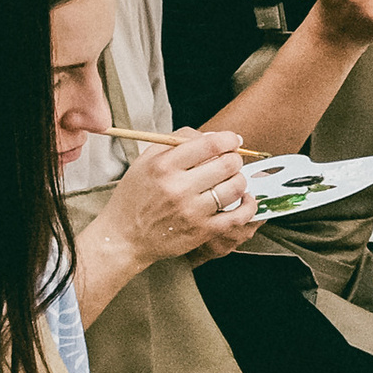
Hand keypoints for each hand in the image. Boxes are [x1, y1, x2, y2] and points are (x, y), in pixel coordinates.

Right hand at [94, 126, 259, 273]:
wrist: (124, 237)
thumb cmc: (136, 196)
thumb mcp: (145, 162)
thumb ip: (176, 142)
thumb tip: (212, 135)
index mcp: (163, 166)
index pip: (210, 144)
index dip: (228, 139)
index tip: (232, 141)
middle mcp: (178, 188)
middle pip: (228, 164)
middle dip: (235, 159)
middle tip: (231, 161)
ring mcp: (193, 211)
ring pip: (236, 187)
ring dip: (240, 180)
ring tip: (232, 180)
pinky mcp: (203, 231)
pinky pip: (239, 215)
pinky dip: (249, 205)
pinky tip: (245, 198)